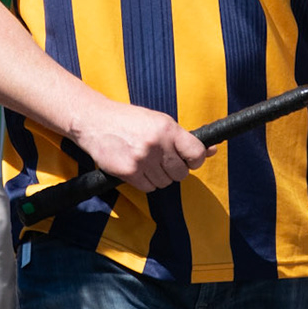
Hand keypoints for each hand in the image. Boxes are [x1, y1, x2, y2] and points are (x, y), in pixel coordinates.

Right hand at [73, 100, 210, 192]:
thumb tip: (213, 150)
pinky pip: (149, 188)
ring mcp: (143, 159)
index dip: (196, 160)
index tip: (189, 160)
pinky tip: (136, 169)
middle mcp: (157, 144)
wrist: (94, 121)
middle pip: (181, 173)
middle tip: (162, 161)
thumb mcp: (158, 121)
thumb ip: (183, 138)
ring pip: (165, 182)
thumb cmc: (128, 120)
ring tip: (146, 162)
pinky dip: (145, 182)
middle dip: (174, 170)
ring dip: (158, 177)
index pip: (197, 153)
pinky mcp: (129, 172)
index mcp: (167, 128)